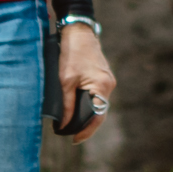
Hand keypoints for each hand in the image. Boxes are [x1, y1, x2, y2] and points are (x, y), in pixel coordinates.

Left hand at [52, 19, 115, 137]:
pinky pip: (96, 95)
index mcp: (102, 86)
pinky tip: (76, 108)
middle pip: (99, 112)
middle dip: (85, 124)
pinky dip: (87, 103)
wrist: (78, 31)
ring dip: (86, 114)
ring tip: (71, 124)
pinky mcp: (102, 76)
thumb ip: (65, 104)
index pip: (97, 116)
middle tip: (69, 134)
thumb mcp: (64, 81)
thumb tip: (63, 125)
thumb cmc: (71, 53)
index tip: (74, 140)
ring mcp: (107, 80)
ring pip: (98, 104)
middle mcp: (108, 84)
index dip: (86, 131)